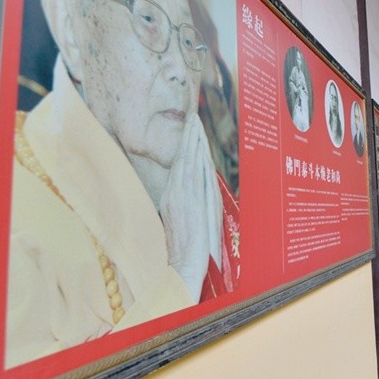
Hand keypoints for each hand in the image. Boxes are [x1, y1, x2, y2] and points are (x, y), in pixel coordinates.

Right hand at [161, 114, 220, 299]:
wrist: (187, 263)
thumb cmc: (192, 246)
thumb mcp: (192, 218)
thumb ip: (196, 198)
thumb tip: (203, 181)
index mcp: (174, 196)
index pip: (183, 164)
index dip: (188, 145)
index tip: (192, 128)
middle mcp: (175, 192)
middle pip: (183, 158)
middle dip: (189, 136)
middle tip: (193, 115)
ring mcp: (180, 195)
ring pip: (186, 161)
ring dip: (191, 140)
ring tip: (195, 121)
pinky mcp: (186, 200)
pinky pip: (190, 172)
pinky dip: (193, 155)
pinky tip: (196, 143)